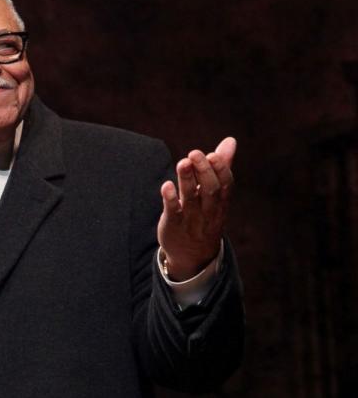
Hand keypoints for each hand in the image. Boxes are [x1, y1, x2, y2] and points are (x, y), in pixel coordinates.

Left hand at [157, 137, 235, 280]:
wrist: (194, 257)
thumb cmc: (205, 216)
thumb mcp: (216, 195)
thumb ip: (221, 167)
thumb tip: (230, 140)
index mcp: (221, 202)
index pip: (226, 185)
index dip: (221, 170)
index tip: (213, 154)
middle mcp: (208, 211)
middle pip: (210, 191)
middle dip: (204, 171)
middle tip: (195, 153)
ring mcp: (191, 220)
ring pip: (191, 199)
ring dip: (187, 180)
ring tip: (182, 163)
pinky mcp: (173, 226)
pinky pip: (173, 213)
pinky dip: (171, 199)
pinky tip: (167, 185)